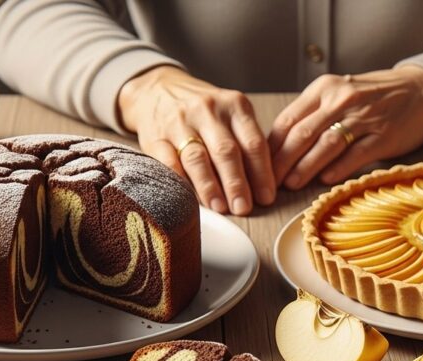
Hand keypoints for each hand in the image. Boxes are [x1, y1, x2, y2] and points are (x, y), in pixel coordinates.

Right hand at [118, 66, 275, 215]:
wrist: (157, 90)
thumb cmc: (204, 111)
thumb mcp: (231, 114)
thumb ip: (247, 143)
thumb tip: (263, 186)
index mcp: (234, 105)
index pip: (253, 142)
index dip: (262, 173)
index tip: (266, 197)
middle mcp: (208, 110)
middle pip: (226, 151)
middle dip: (237, 184)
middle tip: (244, 208)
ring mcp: (179, 122)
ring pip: (197, 158)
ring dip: (210, 187)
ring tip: (221, 207)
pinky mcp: (155, 137)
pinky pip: (169, 162)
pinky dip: (180, 181)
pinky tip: (189, 197)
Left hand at [269, 66, 422, 188]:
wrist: (421, 90)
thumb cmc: (374, 97)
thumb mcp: (340, 94)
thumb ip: (313, 115)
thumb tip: (280, 148)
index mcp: (325, 89)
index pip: (288, 119)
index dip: (270, 146)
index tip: (258, 166)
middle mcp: (341, 100)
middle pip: (302, 134)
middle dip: (281, 161)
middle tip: (267, 183)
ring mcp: (364, 118)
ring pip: (325, 145)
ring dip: (304, 168)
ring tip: (290, 185)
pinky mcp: (383, 136)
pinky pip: (355, 155)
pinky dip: (337, 169)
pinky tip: (324, 181)